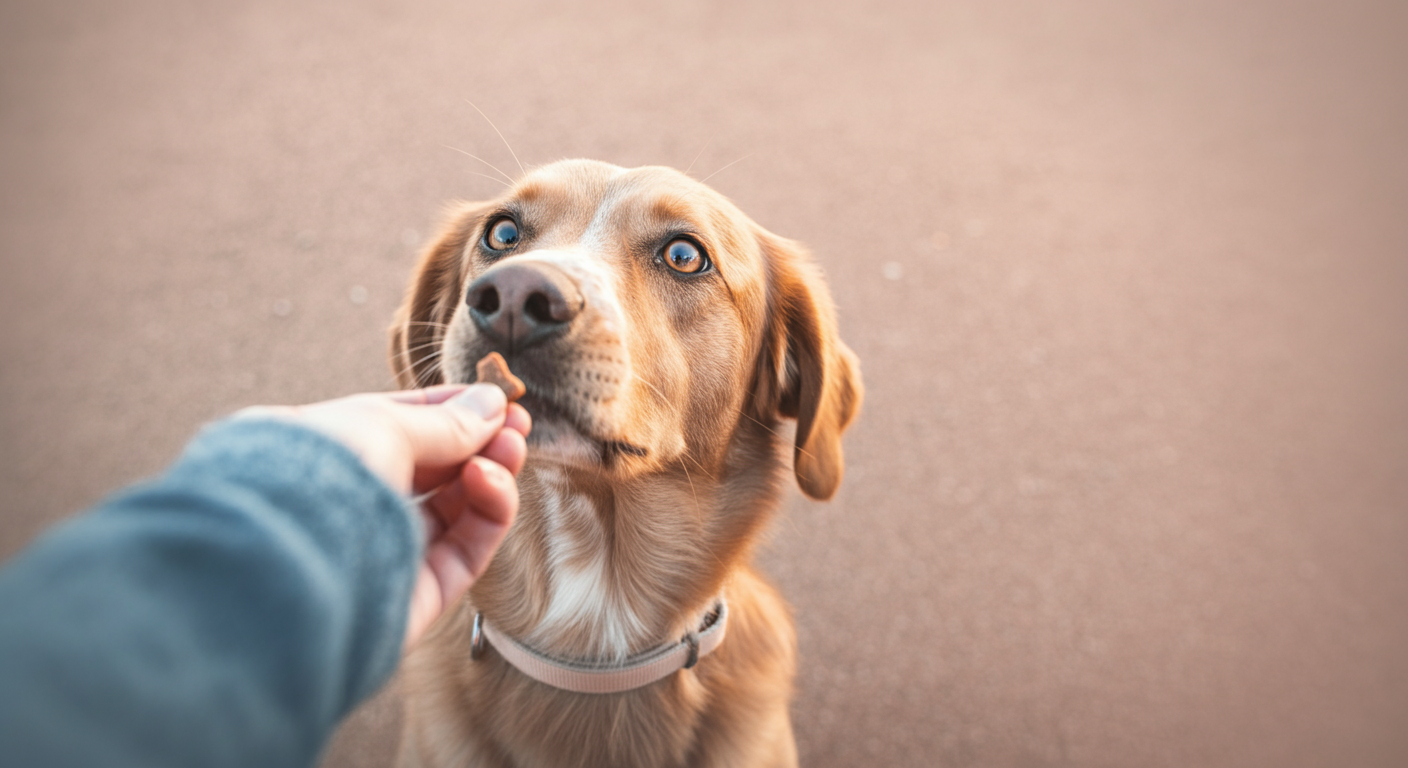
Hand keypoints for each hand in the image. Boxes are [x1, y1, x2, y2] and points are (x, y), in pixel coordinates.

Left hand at [244, 384, 530, 648]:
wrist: (284, 563)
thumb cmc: (316, 477)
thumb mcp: (383, 425)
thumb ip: (445, 422)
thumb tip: (493, 404)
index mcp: (326, 456)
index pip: (399, 428)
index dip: (451, 411)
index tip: (498, 398)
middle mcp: (353, 505)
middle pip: (434, 471)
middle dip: (480, 442)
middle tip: (517, 423)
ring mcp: (384, 552)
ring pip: (457, 511)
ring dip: (492, 472)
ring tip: (510, 446)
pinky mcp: (414, 596)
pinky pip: (467, 550)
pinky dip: (490, 510)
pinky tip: (489, 479)